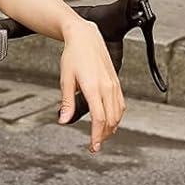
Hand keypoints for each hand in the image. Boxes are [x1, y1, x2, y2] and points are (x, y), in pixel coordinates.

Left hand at [59, 20, 124, 151]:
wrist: (86, 38)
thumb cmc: (73, 56)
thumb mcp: (65, 80)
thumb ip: (66, 102)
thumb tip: (63, 120)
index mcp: (94, 87)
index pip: (99, 118)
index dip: (96, 135)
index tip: (92, 147)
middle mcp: (107, 87)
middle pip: (111, 119)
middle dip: (104, 135)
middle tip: (94, 146)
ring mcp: (114, 84)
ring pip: (118, 113)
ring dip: (111, 127)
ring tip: (101, 136)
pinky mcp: (117, 82)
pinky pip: (121, 103)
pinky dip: (116, 116)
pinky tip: (110, 121)